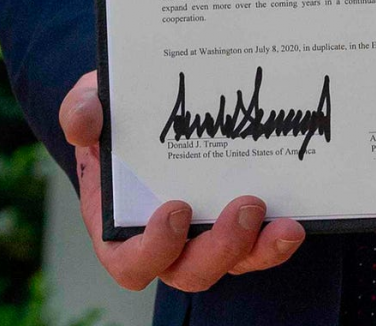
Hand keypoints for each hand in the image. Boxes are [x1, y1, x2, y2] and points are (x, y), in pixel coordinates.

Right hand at [58, 71, 304, 291]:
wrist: (147, 104)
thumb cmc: (112, 114)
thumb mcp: (89, 103)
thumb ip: (80, 111)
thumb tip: (85, 124)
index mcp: (118, 225)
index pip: (131, 262)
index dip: (155, 248)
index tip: (177, 209)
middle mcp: (166, 242)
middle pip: (191, 272)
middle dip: (221, 248)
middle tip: (245, 207)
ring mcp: (205, 236)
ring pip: (233, 264)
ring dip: (259, 250)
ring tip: (284, 224)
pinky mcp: (238, 226)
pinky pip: (259, 247)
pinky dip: (276, 240)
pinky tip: (294, 219)